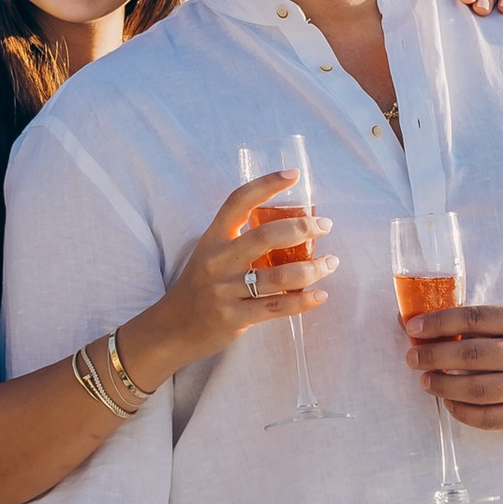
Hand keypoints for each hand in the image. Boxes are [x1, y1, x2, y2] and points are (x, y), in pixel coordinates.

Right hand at [147, 172, 332, 369]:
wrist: (172, 328)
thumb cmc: (200, 287)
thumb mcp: (210, 254)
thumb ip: (240, 240)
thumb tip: (290, 228)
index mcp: (212, 238)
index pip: (238, 201)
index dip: (266, 184)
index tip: (294, 175)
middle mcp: (218, 261)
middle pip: (266, 237)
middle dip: (303, 228)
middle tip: (325, 226)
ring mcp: (225, 290)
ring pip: (279, 276)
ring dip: (313, 268)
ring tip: (330, 263)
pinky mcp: (234, 317)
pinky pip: (276, 307)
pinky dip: (303, 301)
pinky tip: (320, 295)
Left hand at [402, 302, 502, 430]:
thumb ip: (478, 323)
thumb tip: (421, 324)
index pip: (473, 318)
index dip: (439, 322)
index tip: (413, 328)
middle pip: (471, 355)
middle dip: (434, 356)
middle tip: (412, 358)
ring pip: (476, 389)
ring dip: (443, 386)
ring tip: (425, 381)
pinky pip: (487, 418)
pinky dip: (461, 412)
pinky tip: (448, 402)